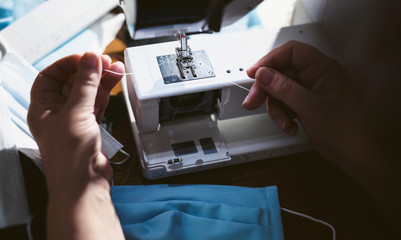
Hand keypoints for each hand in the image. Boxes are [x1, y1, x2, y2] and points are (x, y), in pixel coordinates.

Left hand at [28, 52, 124, 239]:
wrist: (84, 184)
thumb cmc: (69, 156)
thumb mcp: (75, 114)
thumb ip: (85, 85)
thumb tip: (90, 59)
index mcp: (42, 108)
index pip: (51, 76)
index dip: (67, 64)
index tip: (86, 58)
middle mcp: (57, 112)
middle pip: (72, 83)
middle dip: (89, 70)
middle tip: (105, 61)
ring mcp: (75, 119)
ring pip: (88, 92)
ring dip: (101, 80)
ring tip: (116, 68)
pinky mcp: (91, 126)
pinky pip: (98, 103)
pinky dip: (107, 92)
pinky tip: (115, 82)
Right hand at [242, 41, 400, 225]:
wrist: (353, 154)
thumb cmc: (343, 130)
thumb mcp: (311, 108)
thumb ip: (285, 88)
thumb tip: (262, 73)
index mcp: (323, 68)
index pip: (291, 52)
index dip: (270, 60)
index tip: (253, 73)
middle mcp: (315, 76)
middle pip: (280, 72)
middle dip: (266, 89)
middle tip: (253, 102)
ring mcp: (308, 90)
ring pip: (278, 89)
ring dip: (275, 108)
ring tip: (284, 123)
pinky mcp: (304, 103)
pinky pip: (283, 102)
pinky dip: (282, 115)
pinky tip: (290, 126)